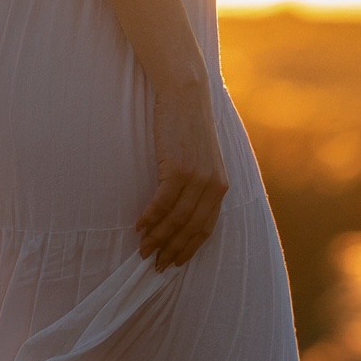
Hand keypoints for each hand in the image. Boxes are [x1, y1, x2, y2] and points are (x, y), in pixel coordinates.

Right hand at [136, 80, 227, 270]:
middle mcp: (213, 186)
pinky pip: (162, 203)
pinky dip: (149, 218)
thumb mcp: (201, 159)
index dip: (188, 249)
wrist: (185, 95)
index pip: (206, 229)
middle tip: (154, 265)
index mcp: (221, 187)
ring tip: (143, 250)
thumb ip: (197, 185)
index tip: (173, 262)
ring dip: (157, 238)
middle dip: (171, 250)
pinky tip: (138, 227)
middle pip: (190, 229)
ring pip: (175, 219)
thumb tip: (179, 213)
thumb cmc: (188, 127)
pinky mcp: (179, 168)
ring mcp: (197, 178)